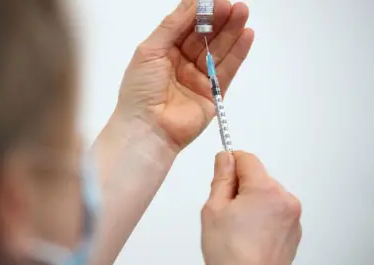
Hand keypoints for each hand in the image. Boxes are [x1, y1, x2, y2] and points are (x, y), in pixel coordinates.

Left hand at [115, 0, 253, 150]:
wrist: (147, 129)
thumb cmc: (141, 89)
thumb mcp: (150, 50)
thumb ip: (172, 25)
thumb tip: (192, 2)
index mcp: (163, 52)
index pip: (185, 27)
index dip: (200, 13)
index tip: (216, 0)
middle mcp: (182, 64)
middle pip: (204, 37)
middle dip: (218, 20)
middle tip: (234, 5)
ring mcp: (198, 79)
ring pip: (218, 51)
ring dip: (231, 32)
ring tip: (243, 13)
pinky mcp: (213, 94)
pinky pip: (227, 70)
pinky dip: (237, 53)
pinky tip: (246, 35)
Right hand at [201, 152, 301, 264]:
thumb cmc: (231, 255)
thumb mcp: (214, 208)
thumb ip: (221, 177)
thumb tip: (224, 158)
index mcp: (266, 190)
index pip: (247, 158)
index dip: (230, 163)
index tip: (222, 172)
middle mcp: (286, 200)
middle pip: (258, 177)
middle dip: (240, 187)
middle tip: (226, 210)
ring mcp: (293, 217)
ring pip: (267, 194)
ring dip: (252, 201)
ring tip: (238, 226)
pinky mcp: (294, 230)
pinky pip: (275, 211)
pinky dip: (263, 216)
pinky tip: (249, 234)